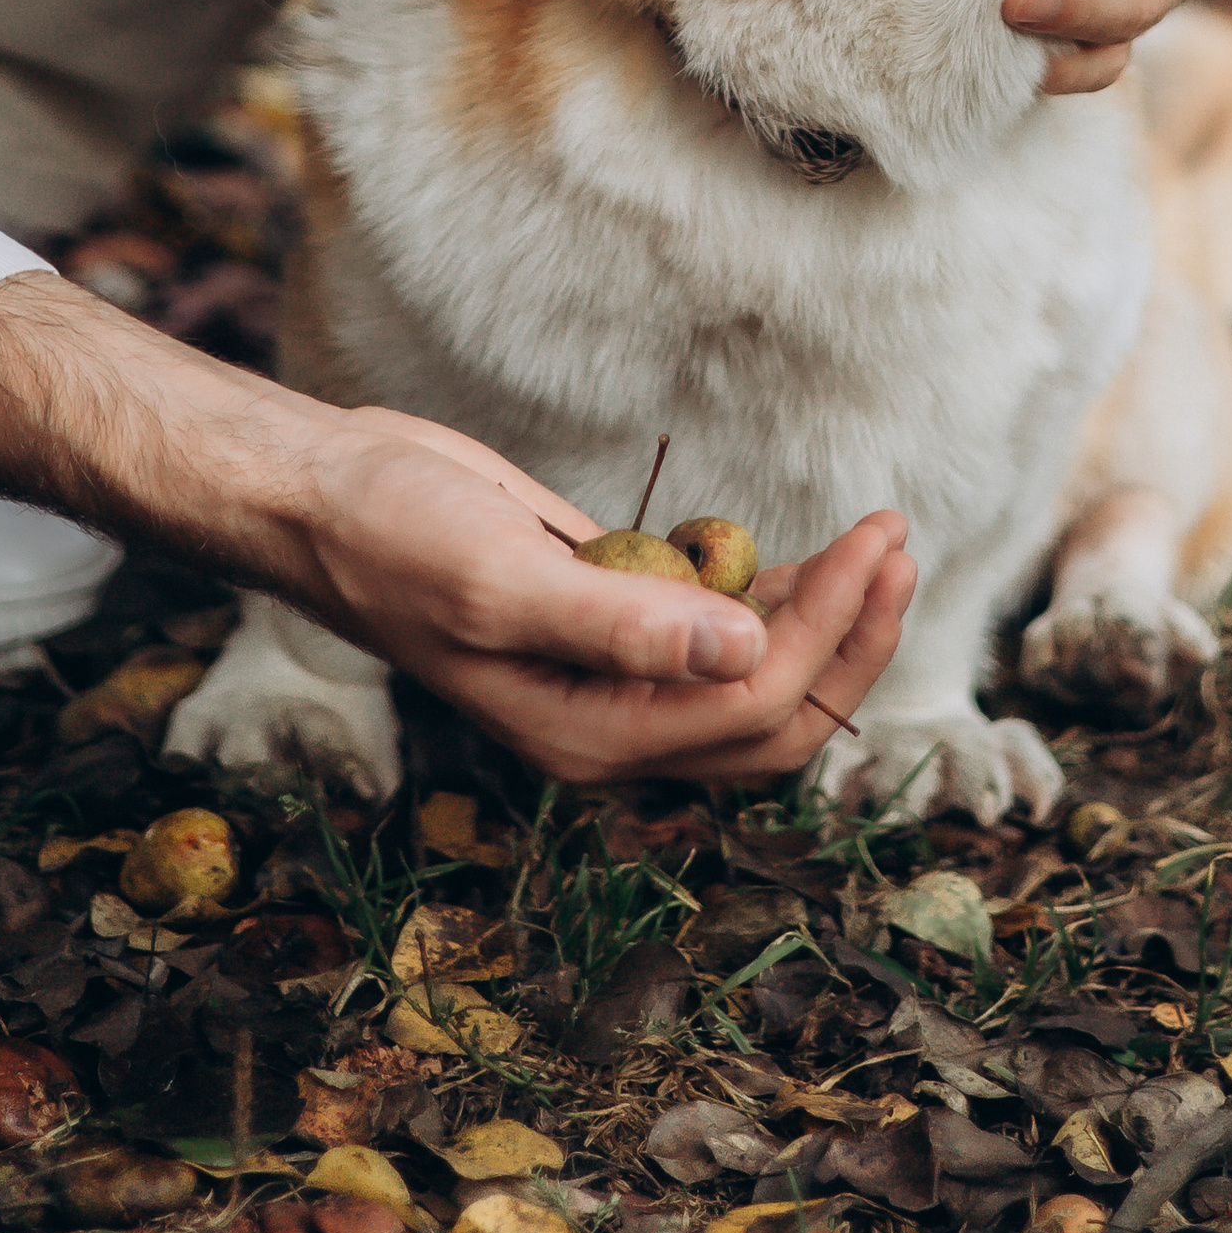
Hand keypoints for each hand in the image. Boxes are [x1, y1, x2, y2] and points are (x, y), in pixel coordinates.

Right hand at [0, 269, 914, 789]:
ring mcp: (614, 676)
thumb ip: (622, 620)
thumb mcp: (502, 574)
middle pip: (775, 716)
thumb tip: (744, 647)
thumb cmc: (397, 535)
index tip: (874, 539)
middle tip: (898, 540)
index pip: (751, 704)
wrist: (333, 498)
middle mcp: (612, 722)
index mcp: (591, 734)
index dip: (828, 631)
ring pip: (757, 679)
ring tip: (879, 538)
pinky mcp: (611, 619)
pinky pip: (716, 635)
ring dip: (827, 618)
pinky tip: (800, 548)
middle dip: (852, 636)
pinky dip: (772, 598)